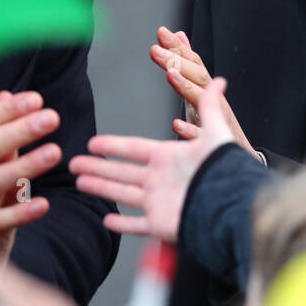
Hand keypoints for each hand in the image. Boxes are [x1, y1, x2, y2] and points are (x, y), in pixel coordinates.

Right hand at [70, 78, 244, 242]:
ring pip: (122, 194)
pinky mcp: (161, 224)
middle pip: (121, 171)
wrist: (231, 205)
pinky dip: (121, 224)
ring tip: (80, 182)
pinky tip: (107, 220)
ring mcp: (158, 202)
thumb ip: (211, 105)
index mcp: (168, 158)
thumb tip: (220, 80)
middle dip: (97, 167)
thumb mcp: (216, 132)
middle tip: (74, 164)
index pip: (134, 149)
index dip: (113, 145)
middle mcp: (160, 179)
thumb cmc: (225, 170)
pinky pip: (136, 225)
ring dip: (100, 187)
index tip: (94, 143)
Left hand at [149, 26, 256, 157]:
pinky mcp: (213, 144)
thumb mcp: (202, 91)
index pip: (194, 63)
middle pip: (197, 77)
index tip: (162, 33)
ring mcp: (215, 121)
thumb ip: (190, 64)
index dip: (178, 48)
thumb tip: (179, 34)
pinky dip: (190, 130)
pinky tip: (176, 124)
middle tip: (156, 50)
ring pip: (201, 101)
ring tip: (170, 74)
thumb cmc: (218, 125)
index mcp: (208, 90)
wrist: (241, 157)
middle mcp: (213, 101)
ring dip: (186, 87)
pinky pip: (202, 137)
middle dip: (178, 61)